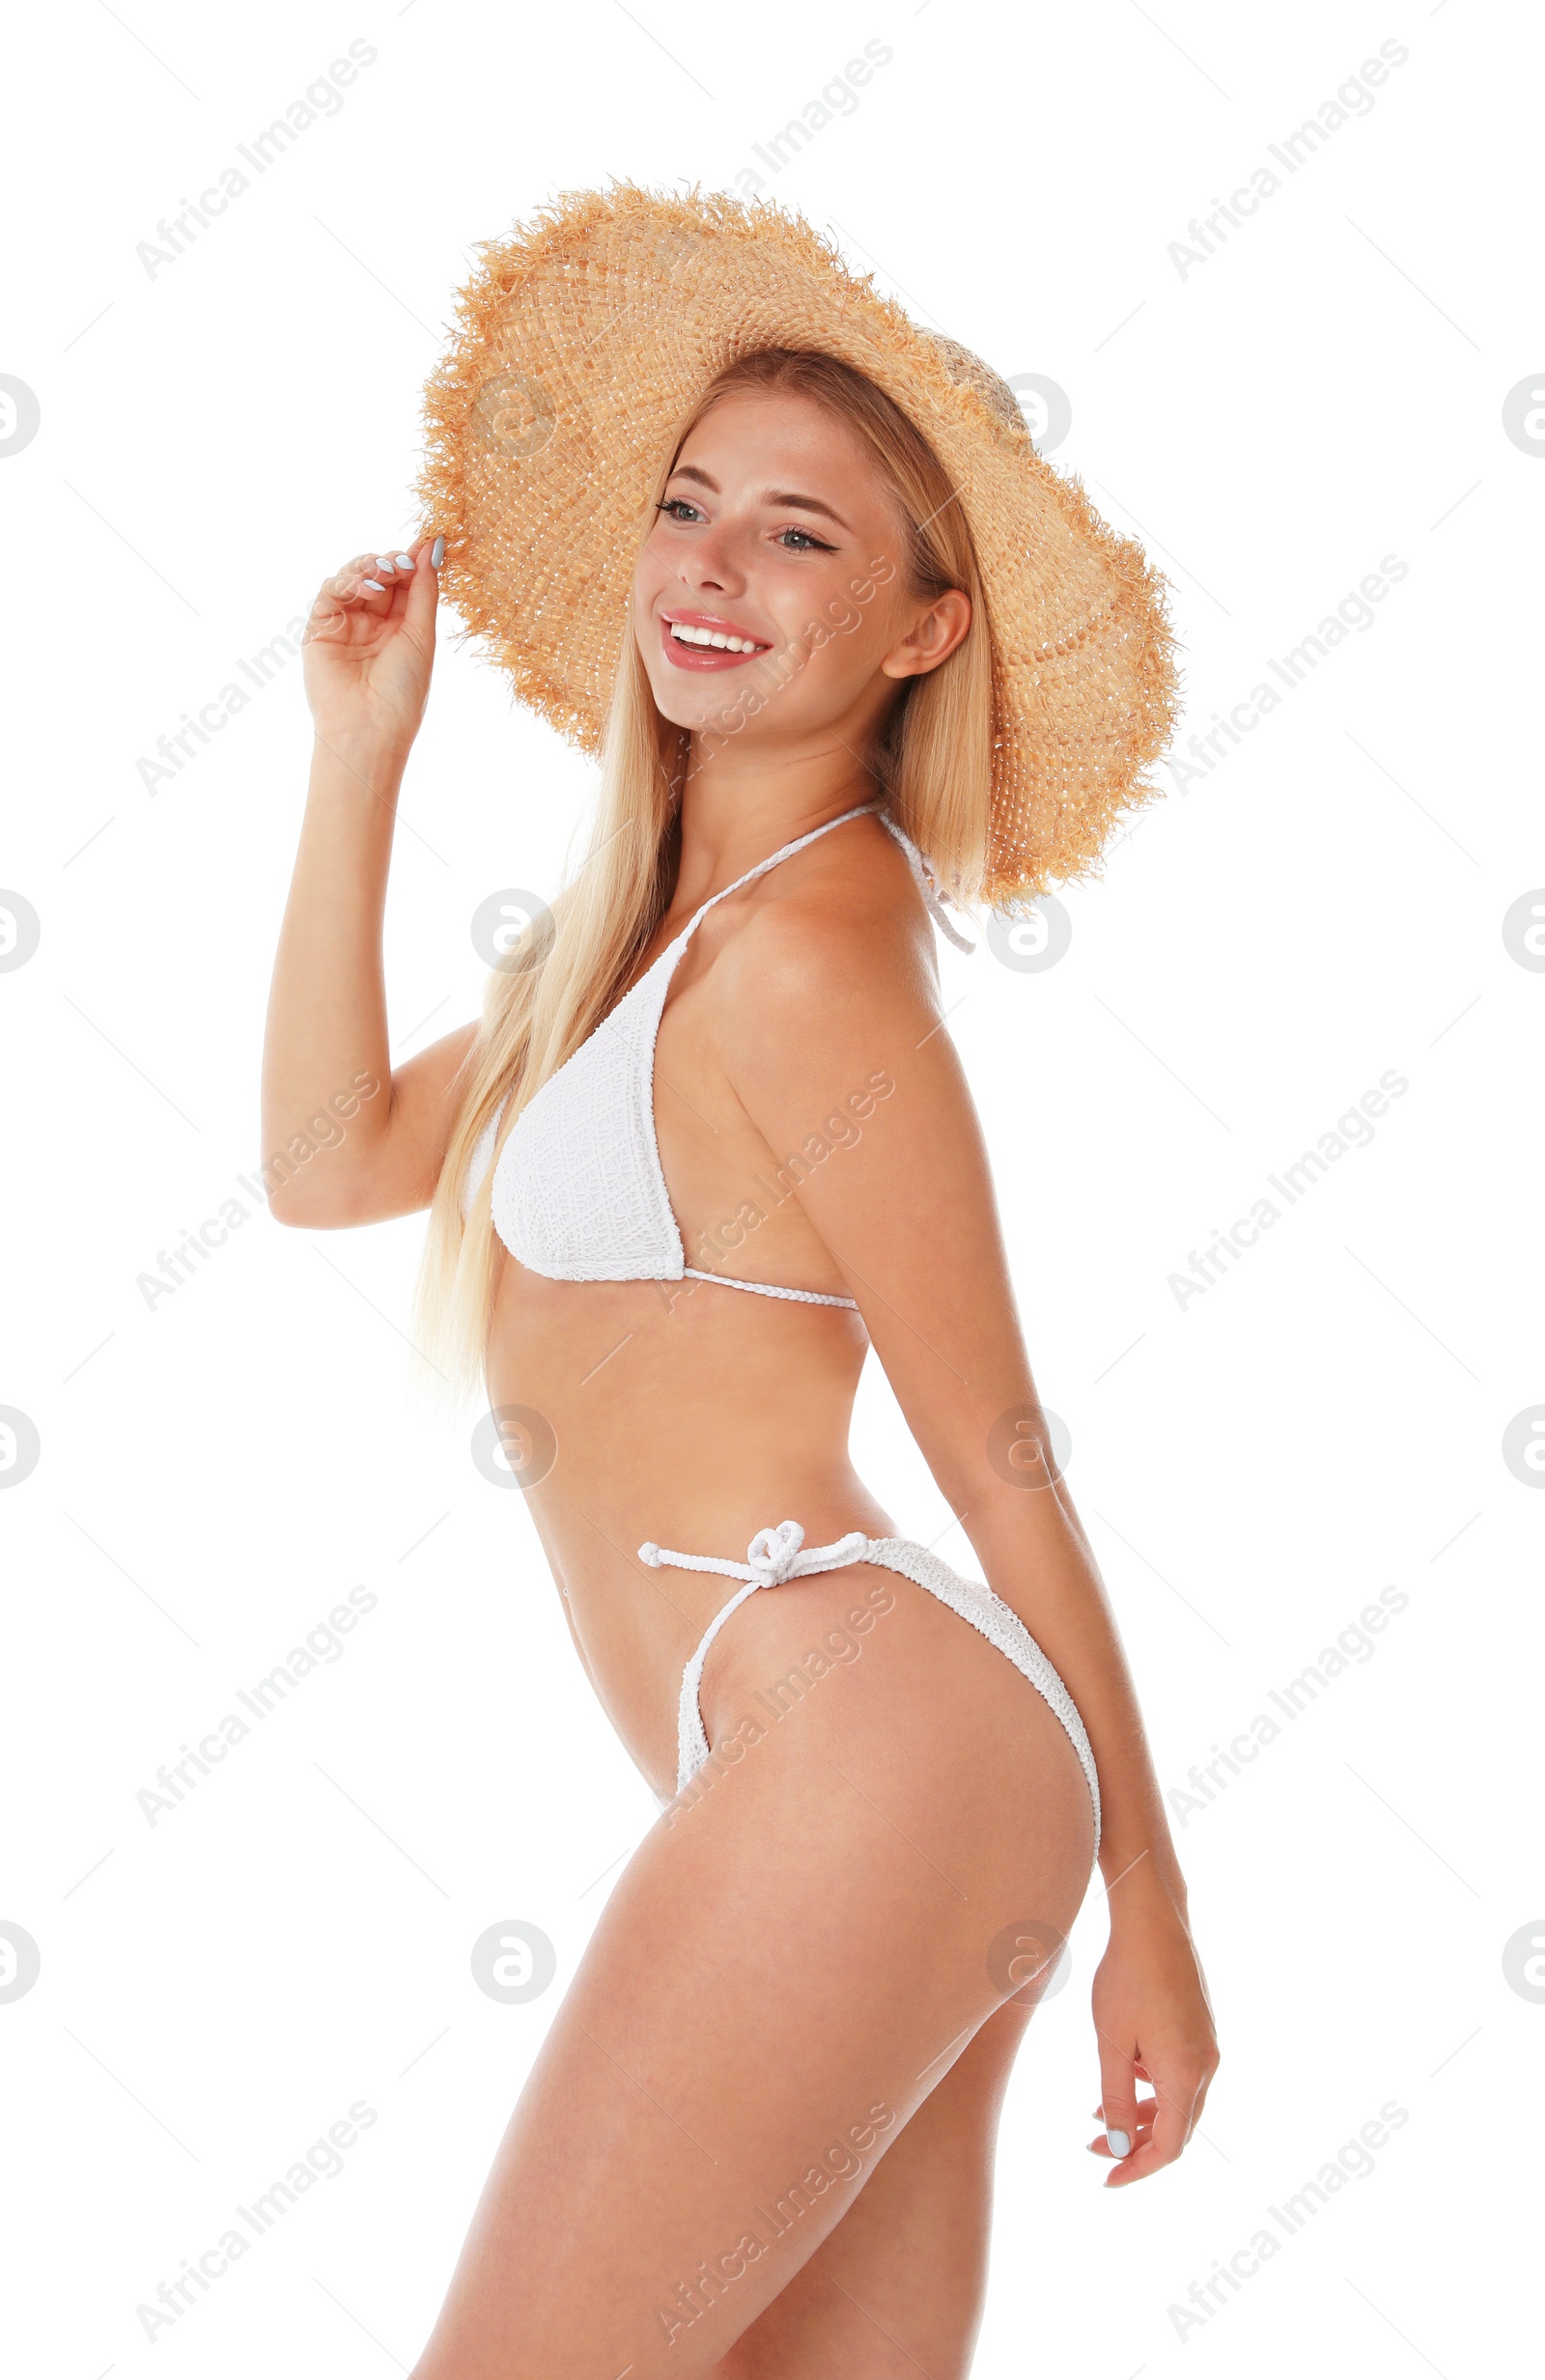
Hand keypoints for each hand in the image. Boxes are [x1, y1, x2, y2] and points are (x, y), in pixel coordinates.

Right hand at [301, 534, 440, 747]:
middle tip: (402, 563)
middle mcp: (372, 624)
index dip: (413, 561)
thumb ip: (424, 589)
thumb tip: (433, 546)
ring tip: (385, 574)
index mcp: (401, 629)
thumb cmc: (403, 691)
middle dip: (391, 562)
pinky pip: (330, 592)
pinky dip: (348, 582)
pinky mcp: (320, 629)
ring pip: (352, 577)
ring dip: (370, 568)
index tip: (427, 541)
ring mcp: (345, 625)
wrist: (369, 729)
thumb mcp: (422, 635)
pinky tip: (368, 590)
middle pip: (379, 575)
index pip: (405, 583)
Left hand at [1087, 1880, 1218, 2187]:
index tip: (1108, 2179)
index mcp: (1186, 2075)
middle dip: (1135, 2144)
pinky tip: (1122, 2074)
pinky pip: (1180, 2074)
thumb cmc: (1126, 1979)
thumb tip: (1118, 2145)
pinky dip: (1151, 2087)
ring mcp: (1207, 2045)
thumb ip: (1114, 2099)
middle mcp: (1206, 2065)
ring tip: (1097, 2114)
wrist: (1153, 1921)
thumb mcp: (1110, 2043)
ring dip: (1141, 2115)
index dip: (1138, 2169)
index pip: (1169, 2146)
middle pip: (1176, 2128)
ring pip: (1178, 2101)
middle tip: (1093, 2148)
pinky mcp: (1201, 2028)